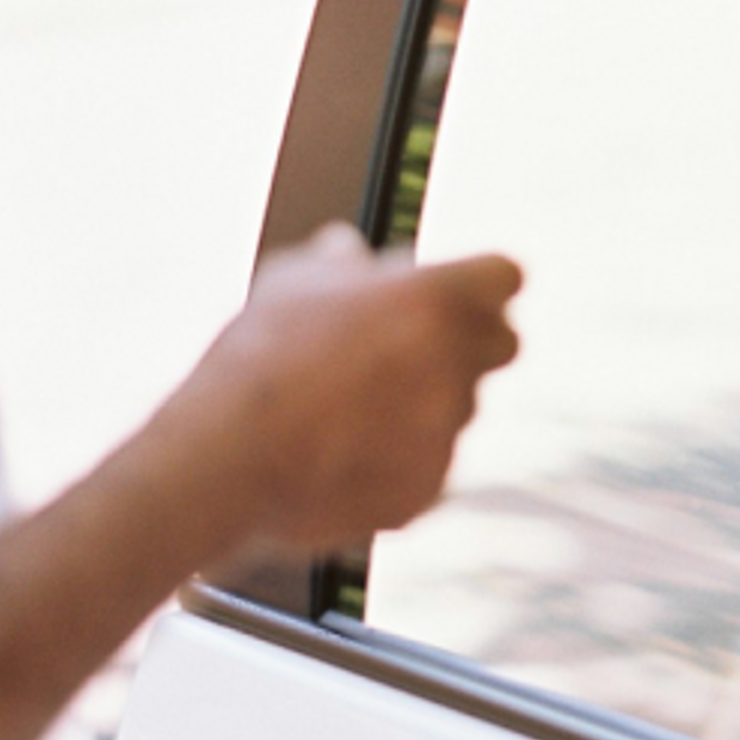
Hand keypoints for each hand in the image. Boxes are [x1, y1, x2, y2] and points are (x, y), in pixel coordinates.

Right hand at [158, 225, 522, 551]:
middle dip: (469, 342)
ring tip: (348, 407)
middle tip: (413, 347)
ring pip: (458, 406)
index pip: (505, 275)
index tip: (451, 291)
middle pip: (502, 343)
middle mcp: (459, 364)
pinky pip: (426, 463)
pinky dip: (397, 457)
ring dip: (424, 401)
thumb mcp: (293, 279)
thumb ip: (340, 260)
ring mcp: (447, 432)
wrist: (234, 454)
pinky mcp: (428, 488)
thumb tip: (349, 250)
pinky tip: (340, 452)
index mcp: (439, 298)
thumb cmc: (261, 354)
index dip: (478, 283)